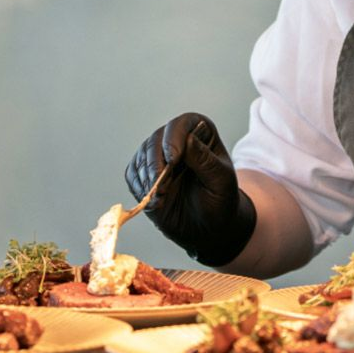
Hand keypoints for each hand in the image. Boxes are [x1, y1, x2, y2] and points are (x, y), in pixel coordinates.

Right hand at [124, 113, 256, 266]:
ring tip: (161, 198)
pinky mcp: (144, 174)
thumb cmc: (220, 200)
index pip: (182, 125)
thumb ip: (205, 160)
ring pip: (142, 156)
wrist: (208, 227)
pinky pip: (132, 174)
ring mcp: (159, 156)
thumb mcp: (220, 181)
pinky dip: (140, 188)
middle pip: (156, 140)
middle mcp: (177, 140)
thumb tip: (189, 138)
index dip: (173, 139)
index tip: (173, 160)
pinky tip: (154, 201)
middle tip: (163, 187)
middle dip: (156, 164)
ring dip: (148, 178)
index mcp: (200, 133)